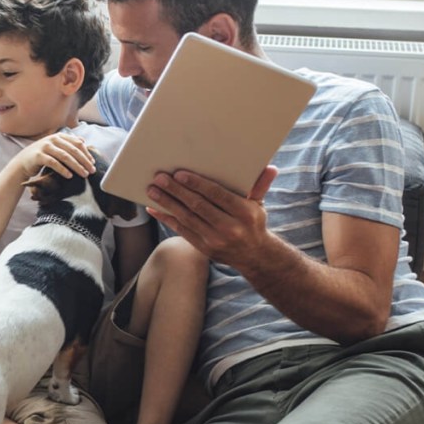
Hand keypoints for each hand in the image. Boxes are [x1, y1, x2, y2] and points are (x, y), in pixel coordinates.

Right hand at [12, 133, 95, 180]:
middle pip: (73, 150)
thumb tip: (83, 141)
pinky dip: (63, 170)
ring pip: (65, 157)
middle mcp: (52, 139)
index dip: (87, 153)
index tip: (93, 162)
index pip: (77, 143)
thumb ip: (68, 143)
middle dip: (84, 161)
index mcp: (59, 136)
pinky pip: (54, 163)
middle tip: (92, 170)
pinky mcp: (39, 156)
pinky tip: (69, 176)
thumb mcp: (55, 147)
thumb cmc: (42, 155)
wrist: (22, 162)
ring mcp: (45, 147)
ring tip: (84, 174)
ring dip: (76, 166)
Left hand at [145, 166, 277, 268]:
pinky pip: (181, 230)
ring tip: (152, 190)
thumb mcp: (258, 204)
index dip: (197, 184)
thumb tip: (271, 168)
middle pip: (198, 206)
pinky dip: (166, 218)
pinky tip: (154, 208)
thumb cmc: (253, 222)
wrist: (254, 256)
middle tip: (160, 178)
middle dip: (176, 191)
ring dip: (167, 203)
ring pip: (186, 218)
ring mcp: (215, 240)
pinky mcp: (204, 248)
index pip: (217, 195)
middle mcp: (229, 228)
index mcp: (244, 213)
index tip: (179, 174)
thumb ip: (260, 186)